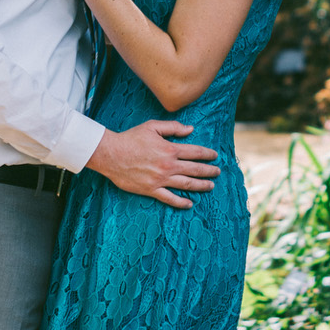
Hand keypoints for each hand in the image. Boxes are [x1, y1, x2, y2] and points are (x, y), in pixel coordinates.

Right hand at [86, 120, 220, 209]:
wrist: (111, 154)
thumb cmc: (130, 138)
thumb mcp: (152, 126)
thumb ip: (173, 127)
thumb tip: (190, 129)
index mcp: (170, 149)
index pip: (195, 152)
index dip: (208, 154)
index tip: (215, 156)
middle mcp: (168, 166)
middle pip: (195, 170)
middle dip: (209, 171)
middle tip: (218, 172)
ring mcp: (161, 179)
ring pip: (186, 184)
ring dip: (201, 186)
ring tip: (210, 186)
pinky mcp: (151, 190)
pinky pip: (170, 198)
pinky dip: (181, 202)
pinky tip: (189, 203)